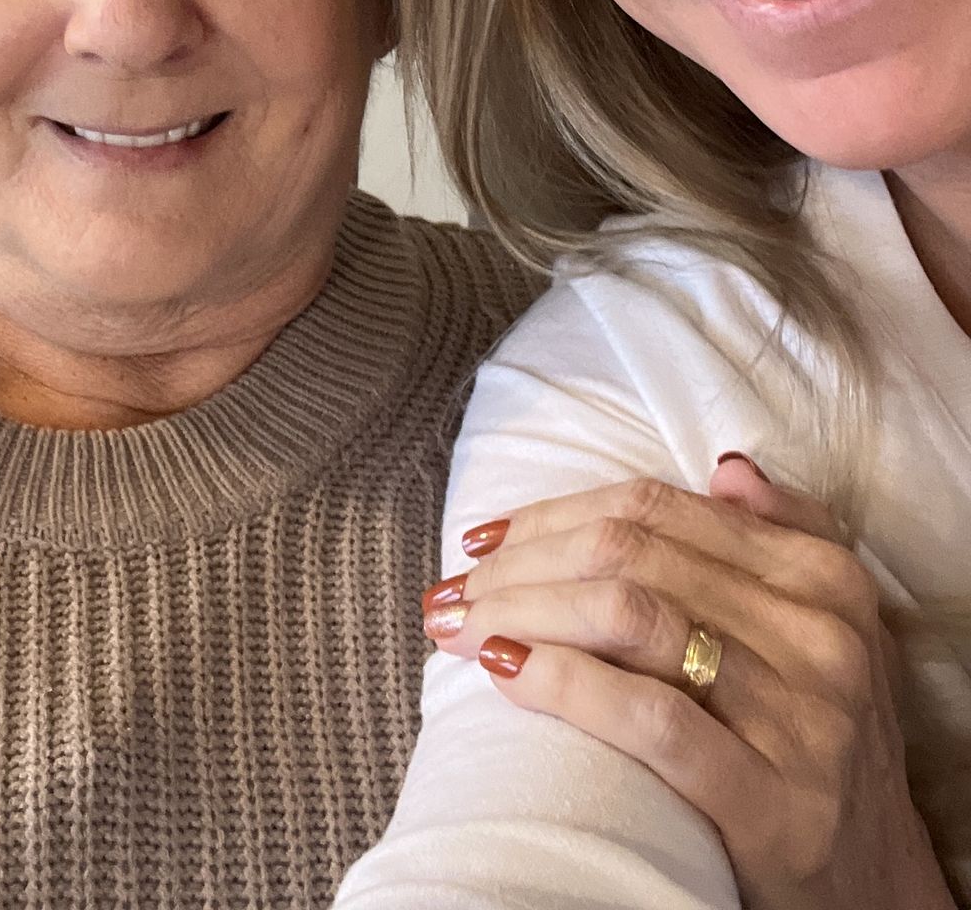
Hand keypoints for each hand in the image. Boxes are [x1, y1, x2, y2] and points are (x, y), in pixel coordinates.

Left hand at [422, 458, 949, 909]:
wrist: (881, 897)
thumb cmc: (823, 751)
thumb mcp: (830, 634)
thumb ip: (785, 539)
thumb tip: (724, 468)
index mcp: (823, 579)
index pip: (655, 509)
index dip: (553, 515)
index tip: (484, 539)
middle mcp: (818, 636)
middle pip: (629, 556)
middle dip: (521, 564)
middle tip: (454, 590)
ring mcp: (801, 719)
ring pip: (629, 618)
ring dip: (522, 612)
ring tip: (459, 628)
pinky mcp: (773, 803)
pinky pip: (649, 717)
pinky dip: (564, 683)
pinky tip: (505, 673)